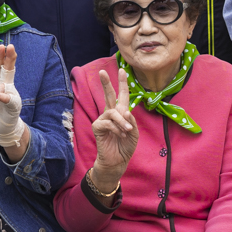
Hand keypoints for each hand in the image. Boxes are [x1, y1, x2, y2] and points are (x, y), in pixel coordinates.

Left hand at [0, 44, 28, 158]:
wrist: (0, 129)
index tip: (1, 46)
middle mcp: (5, 86)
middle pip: (8, 69)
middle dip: (9, 58)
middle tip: (10, 46)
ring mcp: (11, 95)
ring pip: (5, 86)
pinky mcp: (14, 106)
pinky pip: (9, 100)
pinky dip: (3, 98)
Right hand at [91, 69, 138, 187]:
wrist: (117, 161)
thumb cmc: (126, 146)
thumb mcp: (134, 133)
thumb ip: (131, 121)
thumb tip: (125, 111)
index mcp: (121, 113)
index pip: (122, 96)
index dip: (122, 83)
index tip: (122, 70)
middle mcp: (111, 114)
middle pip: (109, 95)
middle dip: (106, 83)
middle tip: (102, 71)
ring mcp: (103, 120)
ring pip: (112, 112)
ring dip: (121, 122)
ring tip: (126, 131)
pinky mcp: (97, 127)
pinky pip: (107, 122)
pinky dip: (116, 129)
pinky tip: (119, 136)